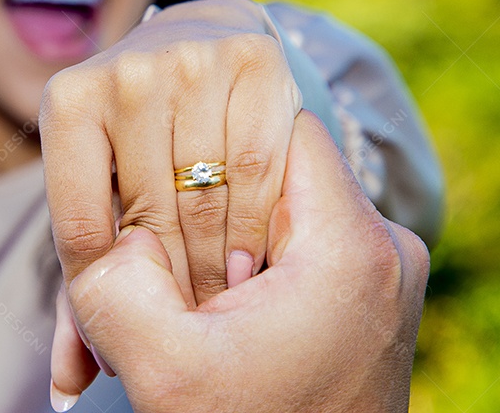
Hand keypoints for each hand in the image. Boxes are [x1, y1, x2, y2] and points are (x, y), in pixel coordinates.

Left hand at [41, 0, 301, 306]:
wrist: (197, 39)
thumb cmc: (136, 135)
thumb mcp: (96, 189)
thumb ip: (85, 276)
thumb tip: (66, 378)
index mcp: (69, 101)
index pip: (80, 226)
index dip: (104, 293)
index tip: (126, 333)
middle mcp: (126, 72)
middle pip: (147, 214)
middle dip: (165, 288)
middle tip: (181, 328)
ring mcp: (191, 61)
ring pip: (205, 198)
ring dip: (212, 269)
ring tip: (215, 307)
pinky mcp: (255, 61)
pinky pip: (258, 169)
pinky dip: (254, 227)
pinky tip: (248, 264)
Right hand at [50, 111, 430, 411]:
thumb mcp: (162, 372)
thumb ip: (113, 281)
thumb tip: (119, 233)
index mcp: (354, 245)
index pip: (272, 127)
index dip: (203, 151)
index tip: (158, 195)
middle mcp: (386, 249)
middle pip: (274, 178)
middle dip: (201, 214)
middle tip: (149, 263)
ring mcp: (384, 276)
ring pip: (280, 219)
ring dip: (219, 251)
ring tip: (175, 307)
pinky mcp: (370, 304)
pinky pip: (298, 257)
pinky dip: (247, 279)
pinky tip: (205, 320)